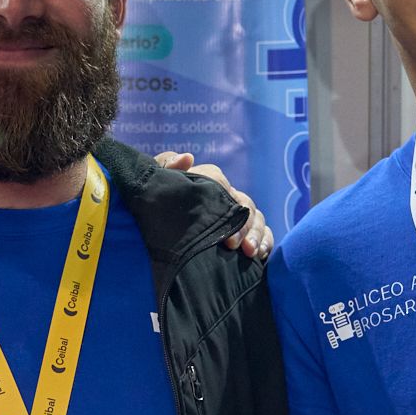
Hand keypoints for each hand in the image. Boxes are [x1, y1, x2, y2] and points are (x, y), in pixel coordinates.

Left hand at [154, 151, 273, 259]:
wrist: (149, 229)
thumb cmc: (152, 202)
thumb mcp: (153, 184)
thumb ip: (165, 166)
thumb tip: (188, 158)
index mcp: (203, 181)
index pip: (219, 180)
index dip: (222, 194)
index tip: (215, 213)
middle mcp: (223, 197)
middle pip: (243, 203)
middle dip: (242, 224)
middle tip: (233, 245)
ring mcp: (234, 216)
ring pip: (256, 218)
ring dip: (256, 233)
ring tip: (250, 252)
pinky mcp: (242, 236)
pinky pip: (263, 233)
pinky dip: (266, 241)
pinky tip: (260, 256)